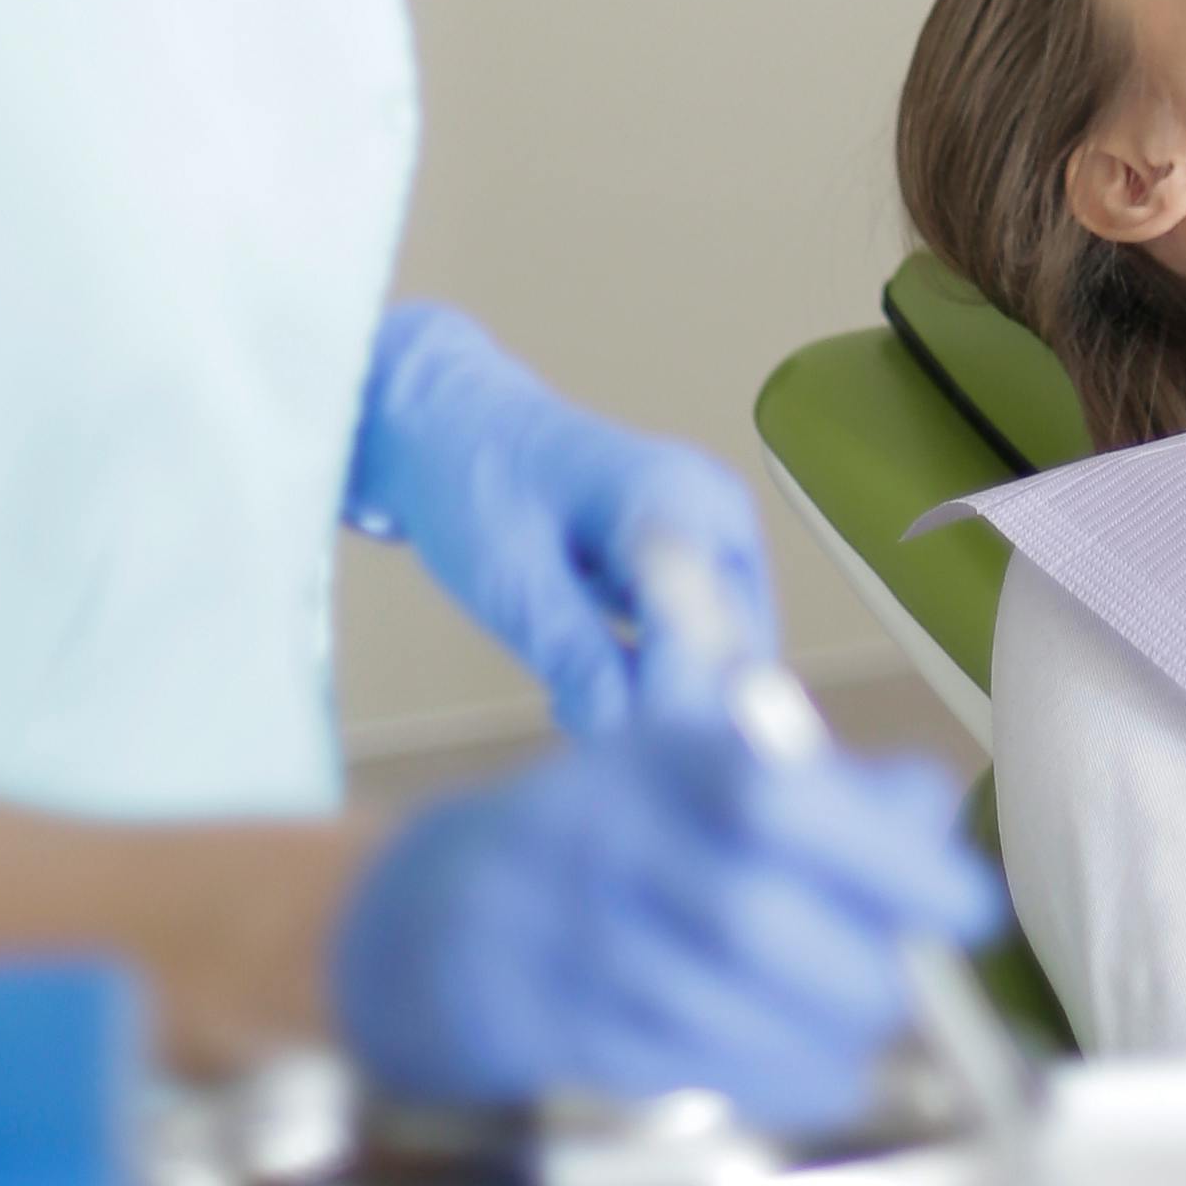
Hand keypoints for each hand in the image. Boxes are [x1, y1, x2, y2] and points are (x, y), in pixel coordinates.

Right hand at [329, 704, 1003, 1133]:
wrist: (468, 913)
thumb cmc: (630, 829)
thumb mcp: (714, 767)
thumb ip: (832, 785)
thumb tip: (933, 808)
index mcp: (666, 762)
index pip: (775, 799)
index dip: (885, 856)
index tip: (965, 903)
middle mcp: (616, 848)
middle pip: (748, 916)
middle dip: (862, 964)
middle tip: (919, 978)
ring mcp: (586, 947)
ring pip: (716, 1004)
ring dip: (826, 1032)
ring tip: (874, 1029)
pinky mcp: (577, 1033)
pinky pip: (688, 1068)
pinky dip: (778, 1078)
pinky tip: (824, 1071)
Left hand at [346, 303, 772, 737]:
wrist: (452, 426)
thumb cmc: (475, 487)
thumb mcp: (511, 581)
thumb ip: (577, 658)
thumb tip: (627, 739)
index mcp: (682, 505)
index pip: (714, 642)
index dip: (671, 709)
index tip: (615, 760)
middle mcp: (721, 517)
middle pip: (734, 653)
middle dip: (672, 710)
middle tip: (582, 737)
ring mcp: (717, 534)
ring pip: (720, 654)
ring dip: (659, 695)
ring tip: (572, 700)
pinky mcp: (699, 558)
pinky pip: (699, 638)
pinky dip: (653, 673)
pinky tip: (584, 682)